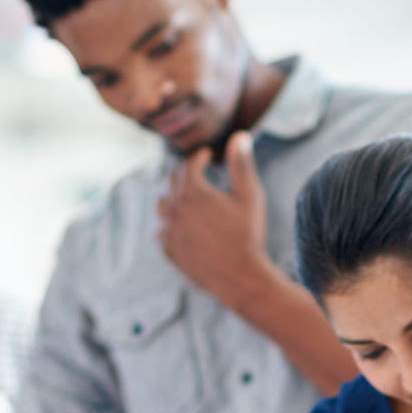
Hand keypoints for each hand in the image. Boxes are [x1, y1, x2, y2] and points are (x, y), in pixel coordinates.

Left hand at [156, 132, 270, 309]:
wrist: (240, 277)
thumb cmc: (248, 234)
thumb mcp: (250, 195)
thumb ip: (241, 163)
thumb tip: (240, 135)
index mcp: (194, 192)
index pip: (189, 165)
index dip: (199, 158)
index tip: (207, 156)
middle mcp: (176, 209)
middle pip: (173, 182)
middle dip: (185, 174)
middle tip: (198, 173)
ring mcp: (170, 232)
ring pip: (162, 205)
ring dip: (173, 197)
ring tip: (188, 198)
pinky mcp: (170, 251)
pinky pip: (162, 231)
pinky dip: (169, 224)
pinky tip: (182, 225)